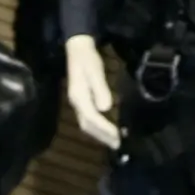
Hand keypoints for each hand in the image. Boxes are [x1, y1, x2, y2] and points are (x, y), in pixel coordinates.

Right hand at [65, 35, 120, 149]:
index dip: (105, 129)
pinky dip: (98, 128)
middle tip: (117, 145)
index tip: (117, 136)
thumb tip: (106, 108)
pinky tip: (106, 129)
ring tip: (113, 141)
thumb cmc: (88, 59)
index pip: (92, 118)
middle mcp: (76, 103)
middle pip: (88, 126)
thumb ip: (100, 89)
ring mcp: (77, 103)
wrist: (77, 49)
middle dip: (102, 136)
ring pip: (87, 124)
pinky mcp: (81, 101)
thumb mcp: (96, 71)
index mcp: (79, 97)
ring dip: (100, 134)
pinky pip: (88, 119)